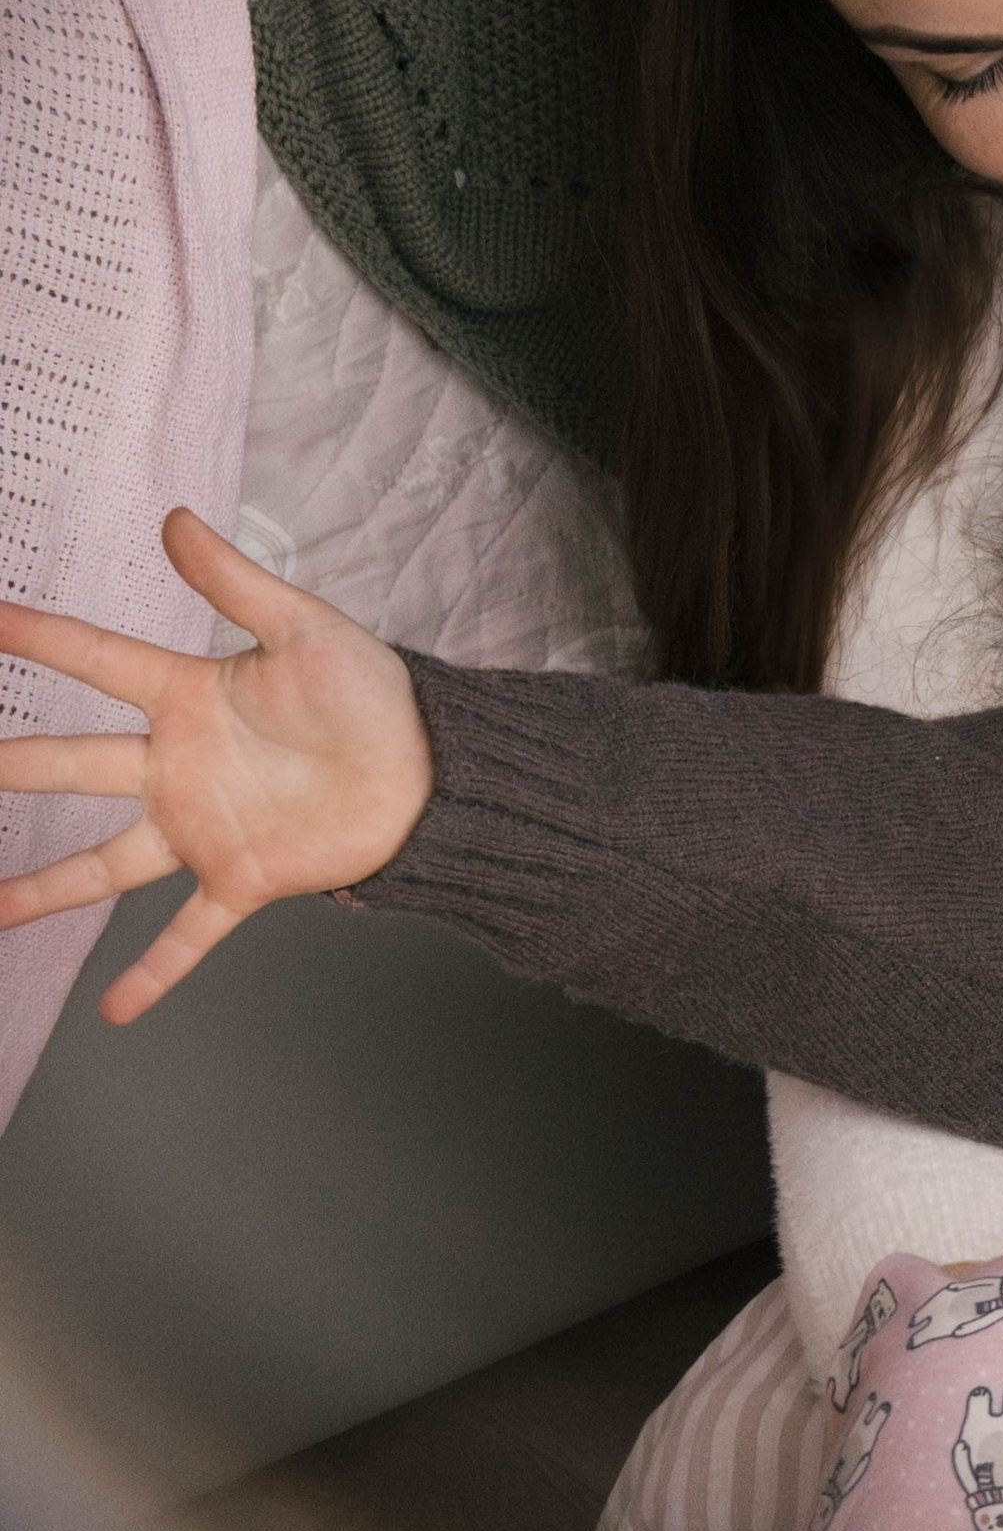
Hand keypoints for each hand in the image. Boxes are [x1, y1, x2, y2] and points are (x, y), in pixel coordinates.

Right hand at [0, 508, 433, 1020]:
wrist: (432, 767)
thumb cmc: (372, 693)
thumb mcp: (305, 627)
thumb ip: (235, 582)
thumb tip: (176, 518)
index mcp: (189, 696)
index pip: (96, 660)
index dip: (37, 637)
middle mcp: (179, 765)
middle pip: (72, 764)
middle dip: (8, 765)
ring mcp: (203, 827)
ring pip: (103, 864)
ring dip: (43, 890)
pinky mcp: (243, 878)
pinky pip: (189, 934)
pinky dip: (155, 973)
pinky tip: (115, 1012)